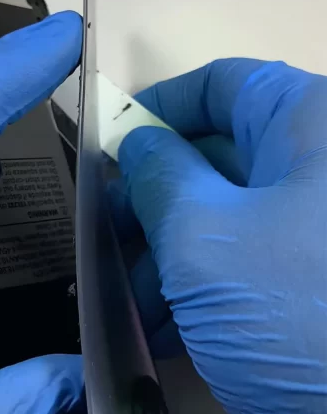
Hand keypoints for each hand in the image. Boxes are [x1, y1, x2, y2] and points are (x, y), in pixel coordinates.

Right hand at [113, 59, 326, 413]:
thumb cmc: (295, 318)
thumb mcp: (203, 238)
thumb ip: (157, 175)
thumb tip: (137, 143)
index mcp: (312, 127)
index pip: (222, 85)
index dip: (158, 108)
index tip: (109, 144)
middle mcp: (321, 169)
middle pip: (215, 157)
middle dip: (151, 200)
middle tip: (108, 236)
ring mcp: (318, 230)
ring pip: (222, 217)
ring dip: (166, 255)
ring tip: (132, 301)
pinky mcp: (313, 281)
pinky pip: (243, 262)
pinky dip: (199, 288)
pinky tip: (165, 328)